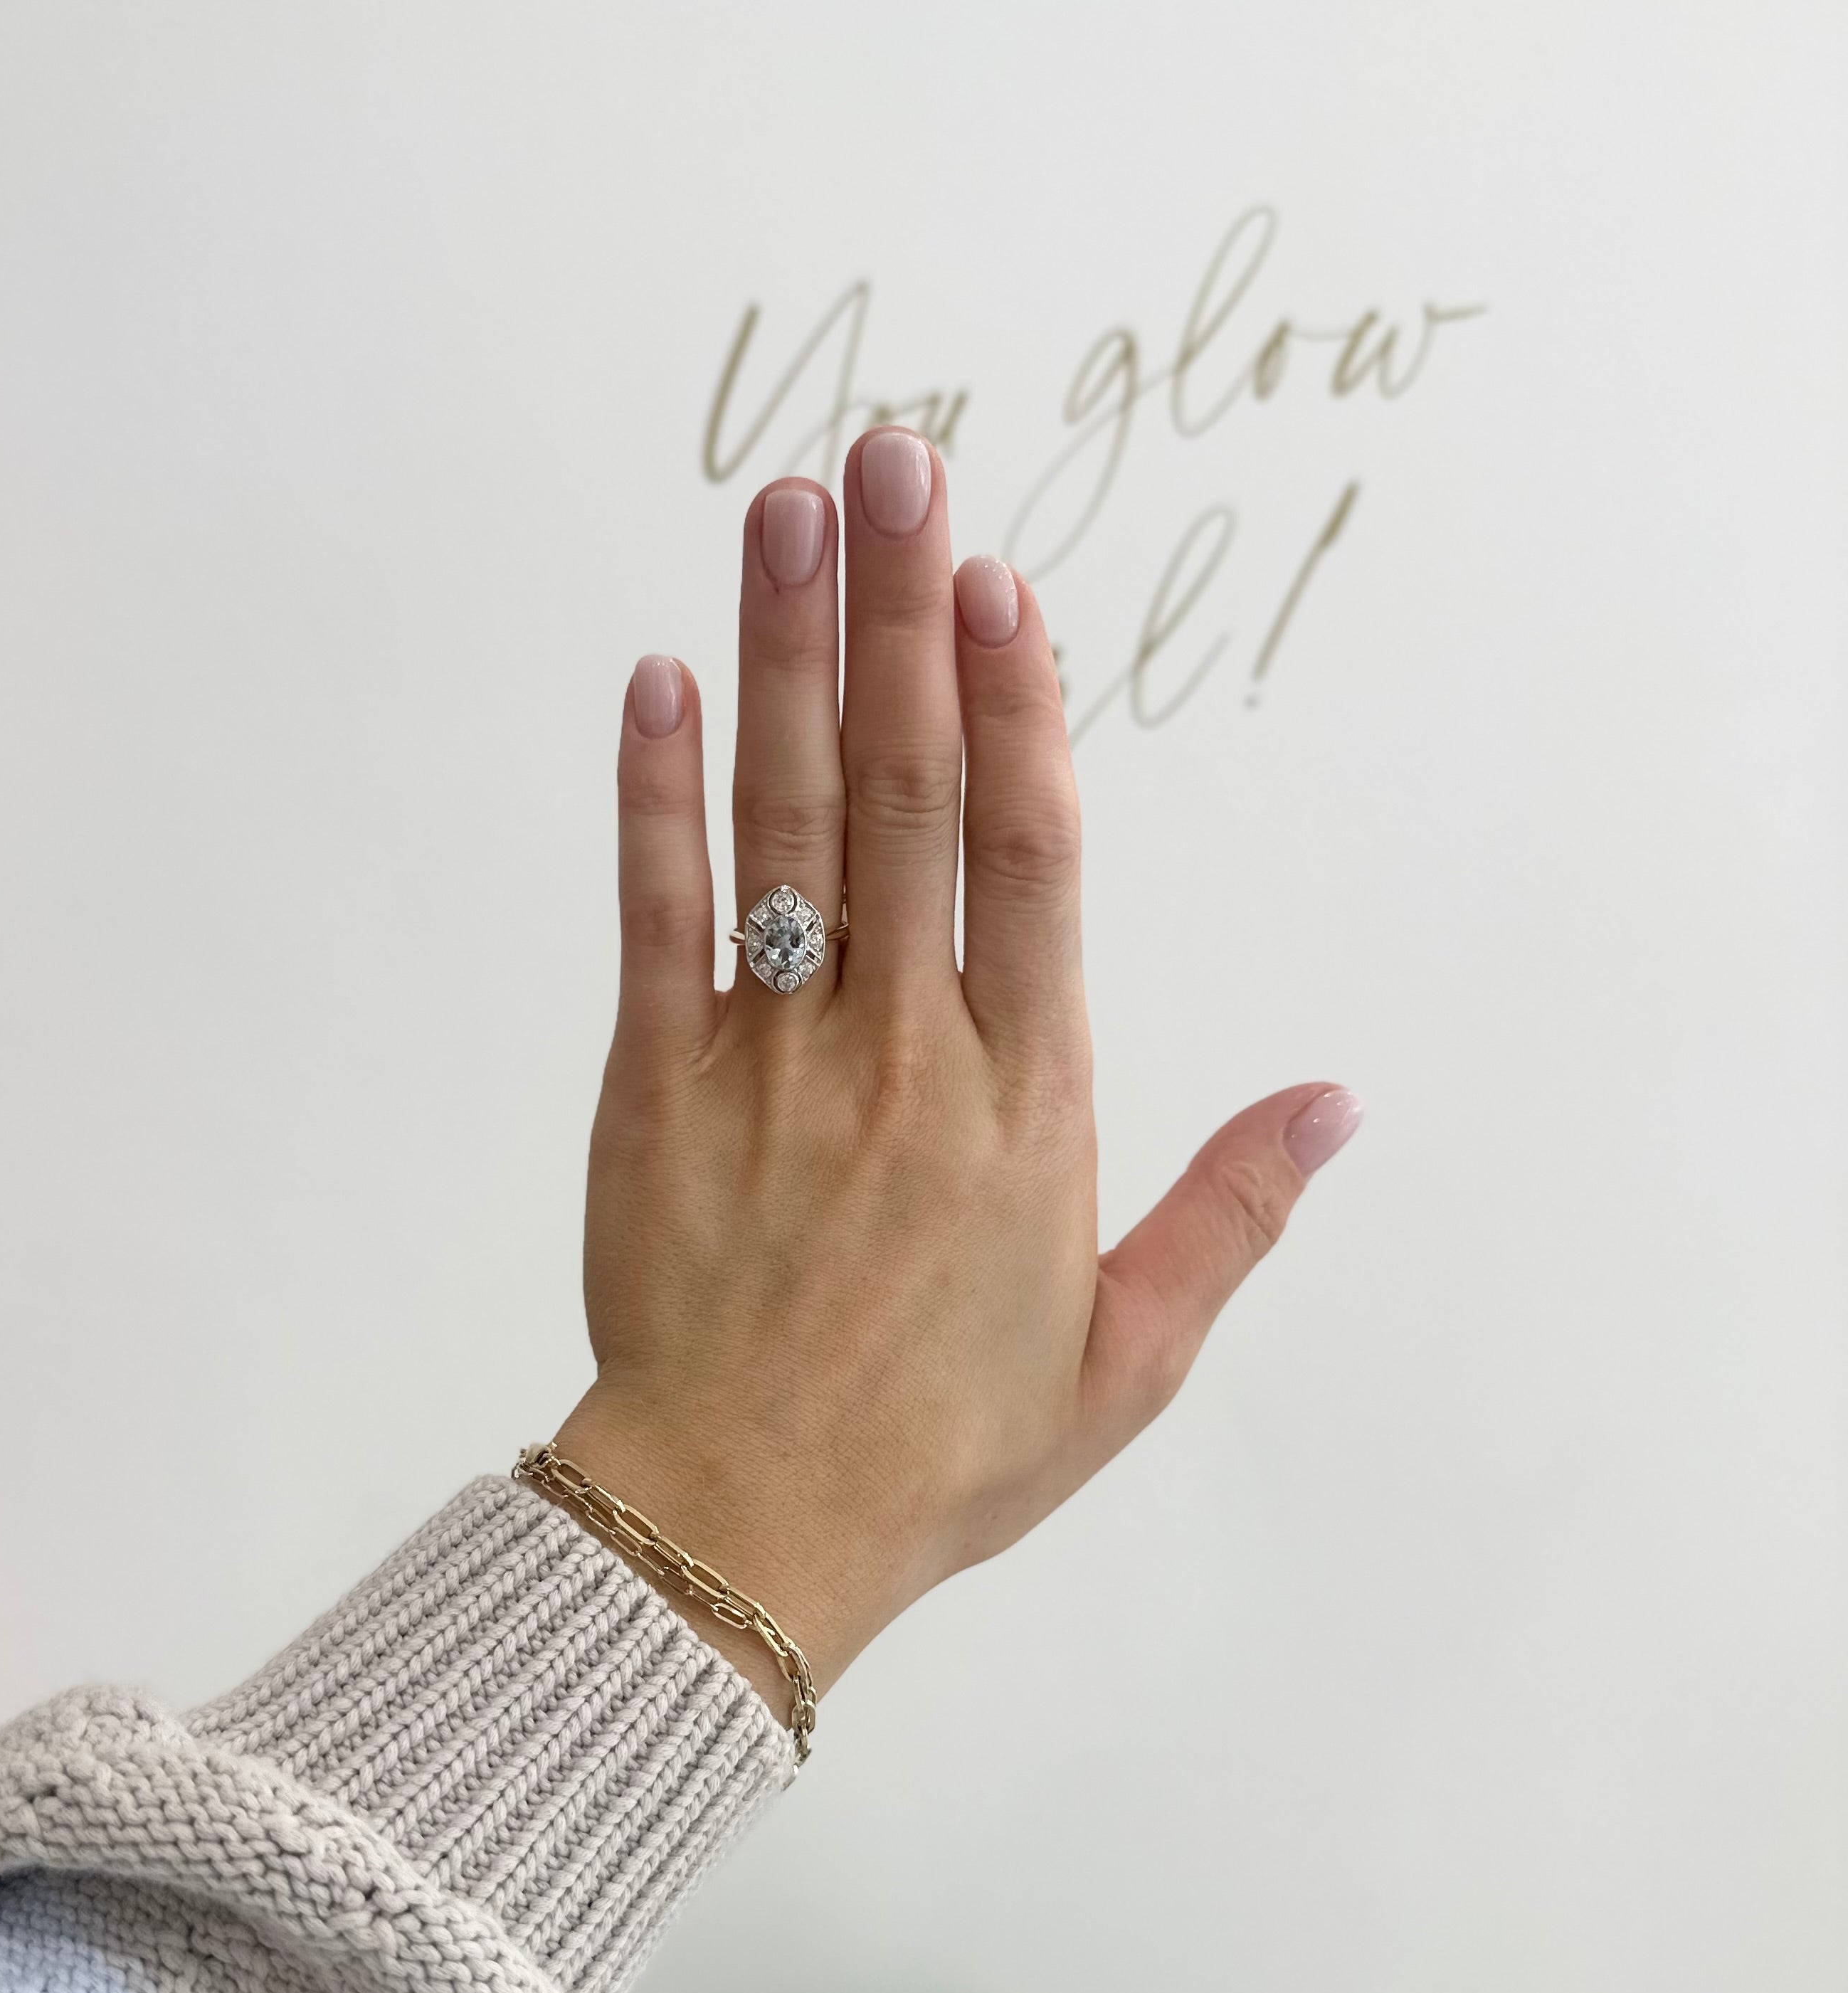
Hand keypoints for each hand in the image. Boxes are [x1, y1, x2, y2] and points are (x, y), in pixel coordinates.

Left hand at [548, 426, 1358, 1716]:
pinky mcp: (657, 1088)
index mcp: (1027, 1105)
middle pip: (910, 797)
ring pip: (786, 825)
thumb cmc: (942, 1451)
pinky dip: (655, 797)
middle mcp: (904, 1053)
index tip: (1002, 582)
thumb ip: (1229, 1215)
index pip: (1029, 865)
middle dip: (903, 617)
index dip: (1020, 710)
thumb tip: (1337, 1102)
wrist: (743, 1533)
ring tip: (788, 508)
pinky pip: (656, 918)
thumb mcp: (1126, 1358)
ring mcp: (773, 1062)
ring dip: (787, 657)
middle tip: (895, 458)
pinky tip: (661, 679)